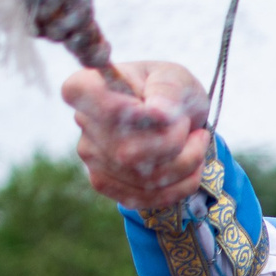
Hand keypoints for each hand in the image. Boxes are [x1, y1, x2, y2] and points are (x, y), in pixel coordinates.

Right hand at [64, 60, 212, 211]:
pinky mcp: (104, 183)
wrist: (178, 120)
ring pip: (144, 178)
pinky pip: (147, 197)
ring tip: (195, 141)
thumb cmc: (173, 91)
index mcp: (91, 83)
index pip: (79, 93)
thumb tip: (156, 114)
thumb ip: (167, 90)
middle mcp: (83, 120)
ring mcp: (91, 156)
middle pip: (128, 149)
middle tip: (186, 123)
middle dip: (174, 140)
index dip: (119, 106)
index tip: (153, 107)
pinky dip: (181, 185)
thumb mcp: (177, 78)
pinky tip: (193, 166)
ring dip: (185, 162)